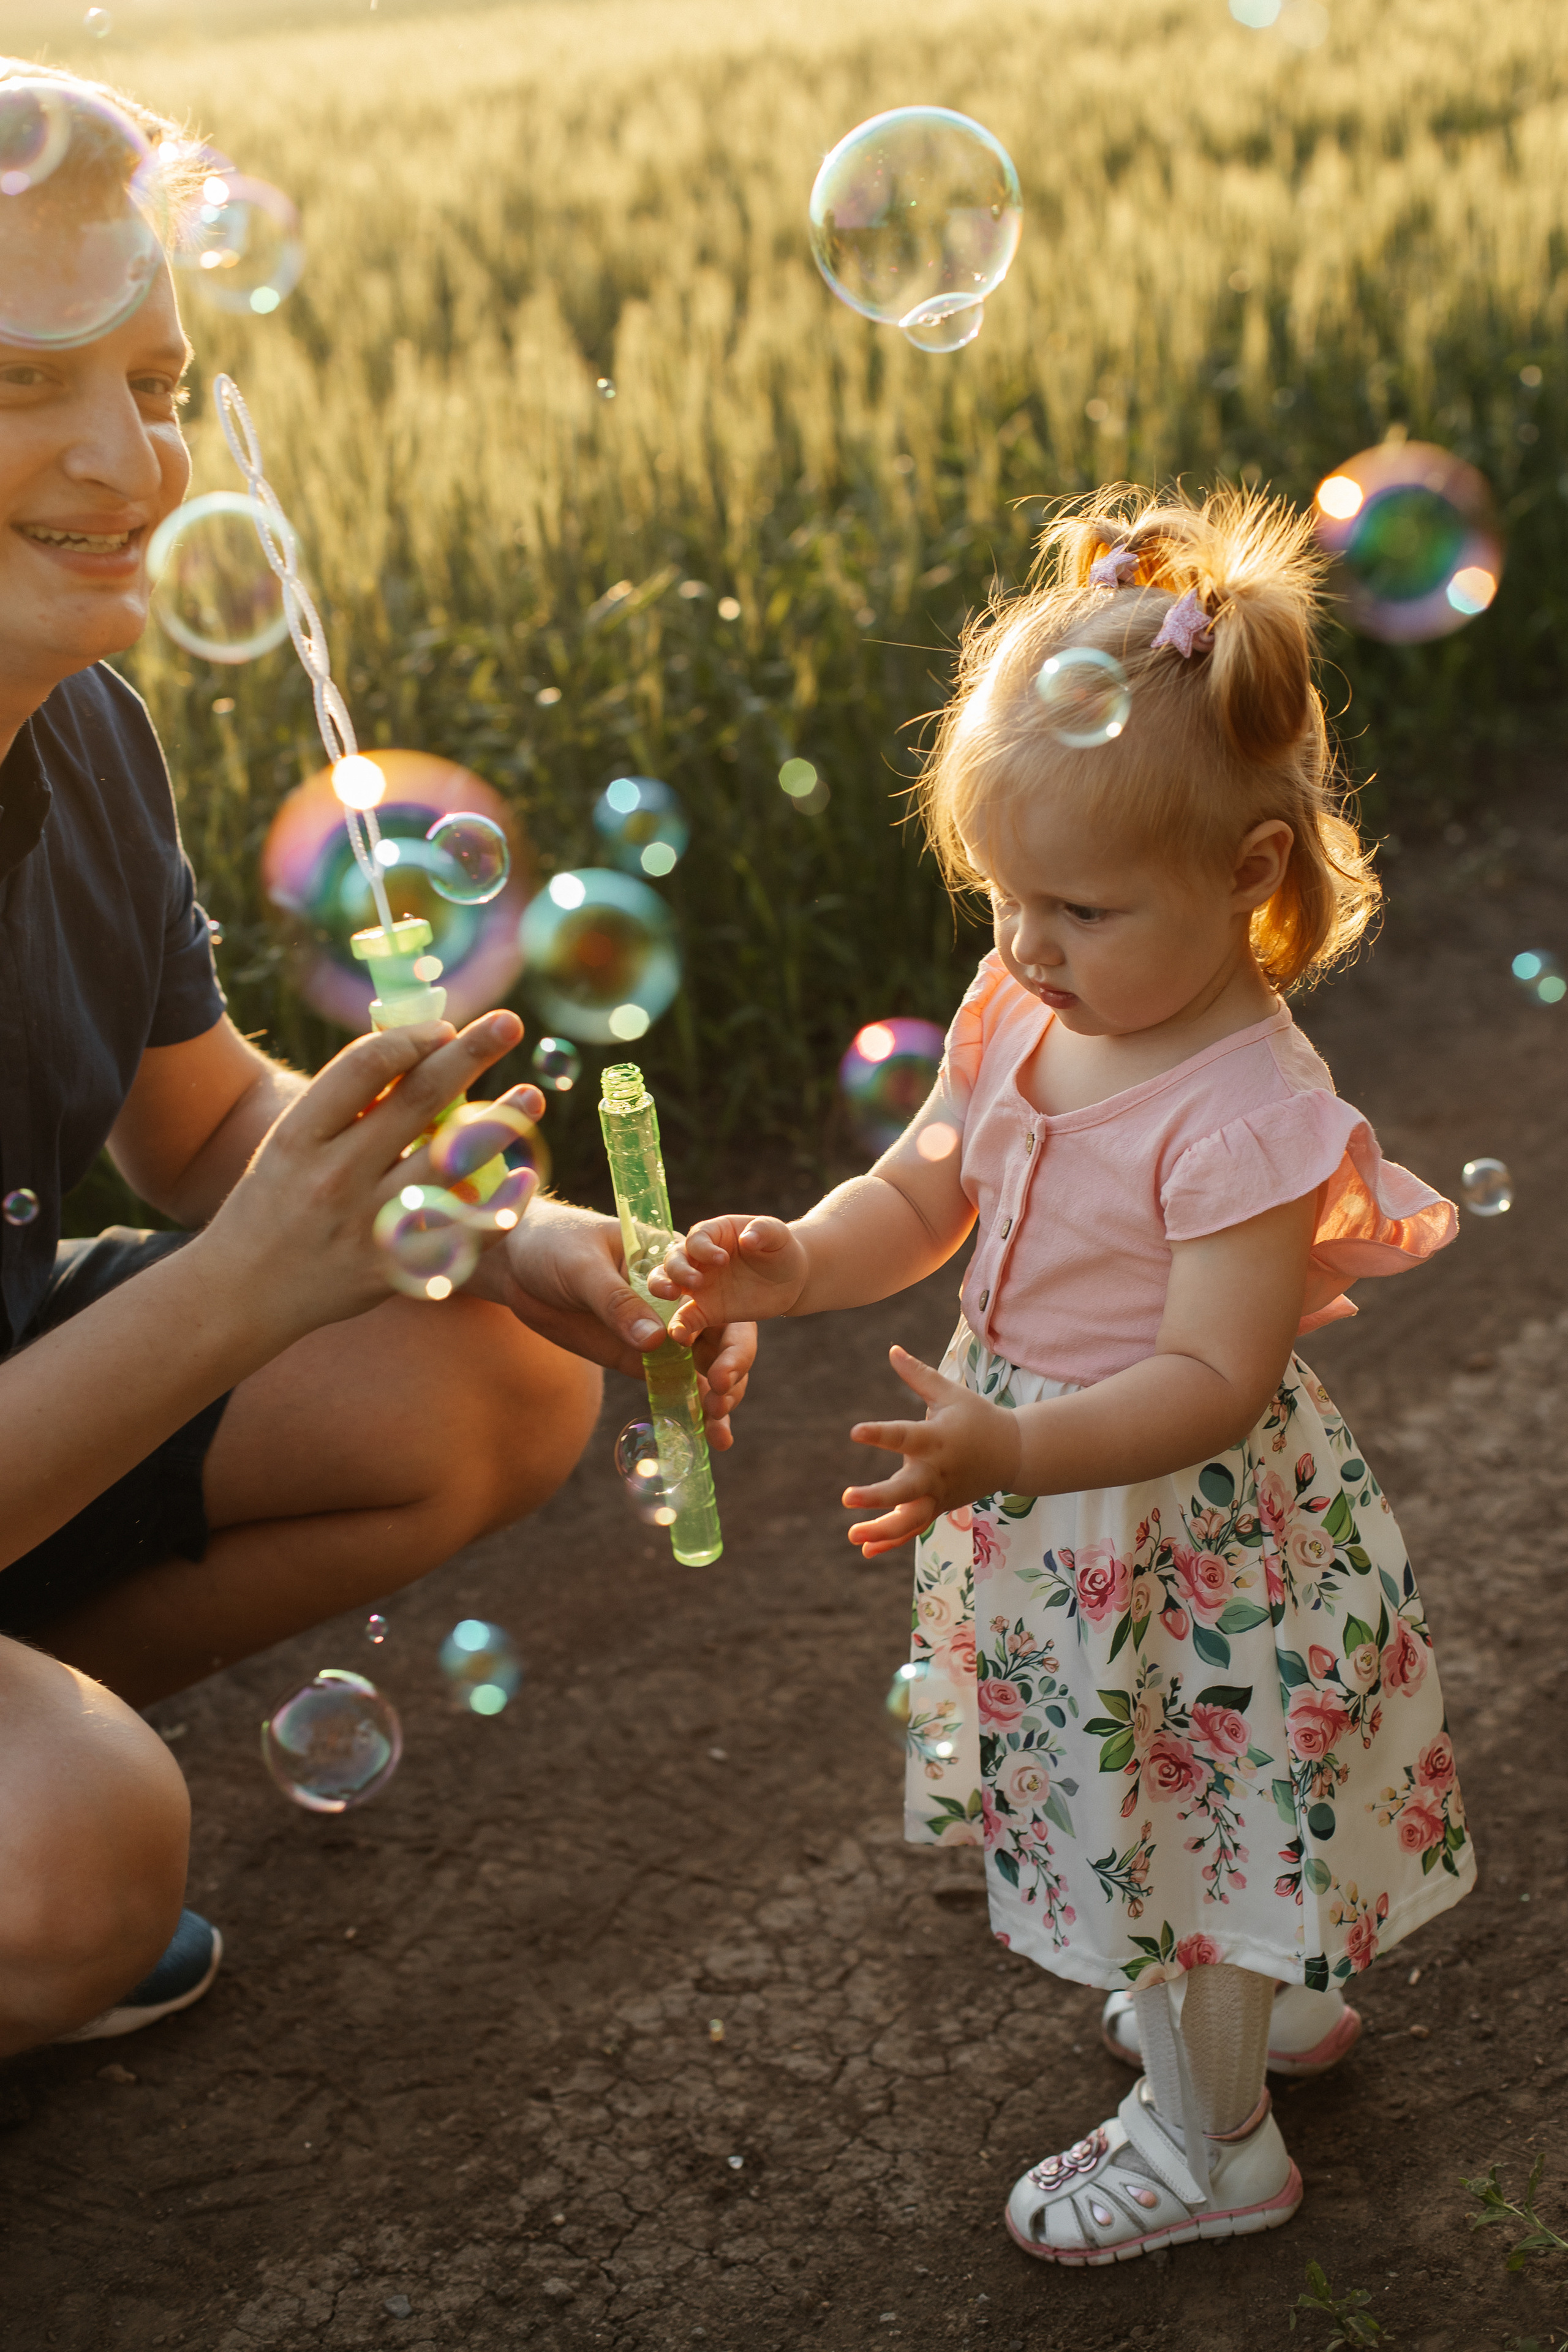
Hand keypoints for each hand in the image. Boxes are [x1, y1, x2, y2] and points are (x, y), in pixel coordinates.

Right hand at [199, 1012, 525, 1342]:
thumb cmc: (274, 1204)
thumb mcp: (290, 1144)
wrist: (242, 1293)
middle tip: (508, 1023)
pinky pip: (462, 1232)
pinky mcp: (393, 1269)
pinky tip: (525, 1175)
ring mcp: (366, 1224)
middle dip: (469, 1055)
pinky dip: (499, 1203)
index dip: (413, 1039)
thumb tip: (412, 1048)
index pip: (365, 1065)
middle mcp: (334, 1175)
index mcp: (301, 1135)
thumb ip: (345, 1105)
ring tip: (532, 1095)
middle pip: (417, 1101)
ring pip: (451, 1163)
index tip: (446, 1028)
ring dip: (498, 1123)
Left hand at [494, 1199, 755, 1447]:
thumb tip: (655, 1341)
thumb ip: (616, 1301)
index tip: (723, 1369)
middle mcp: (678, 1298)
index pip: (719, 1298)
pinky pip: (667, 1384)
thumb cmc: (553, 1245)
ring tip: (719, 1435)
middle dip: (728, 1373)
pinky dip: (684, 1408)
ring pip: (698, 1367)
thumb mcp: (582, 1266)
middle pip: (719, 1338)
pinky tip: (700, 1435)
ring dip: (713, 1399)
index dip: (731, 1335)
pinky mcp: (635, 1356)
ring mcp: (658, 1329)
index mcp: (677, 1262)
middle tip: (721, 1404)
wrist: (515, 1265)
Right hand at [649, 1214, 808, 1345]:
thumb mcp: (777, 1234)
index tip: (723, 1260)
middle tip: (695, 1282)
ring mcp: (699, 1285)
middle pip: (674, 1259)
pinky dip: (678, 1325)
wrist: (789, 1279)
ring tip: (672, 1295)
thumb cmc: (779, 1249)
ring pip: (667, 1283)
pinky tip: (677, 1334)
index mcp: (714, 1234)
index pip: (698, 1237)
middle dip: (678, 1270)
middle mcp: (699, 1258)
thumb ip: (763, 1230)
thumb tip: (747, 1238)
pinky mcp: (705, 1310)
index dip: (705, 1248)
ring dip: (663, 1288)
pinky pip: (686, 1318)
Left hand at [843, 1344, 1022, 1556]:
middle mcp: (936, 1472)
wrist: (1013, 1453)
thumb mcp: (950, 1393)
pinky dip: (891, 1541)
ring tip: (852, 1535)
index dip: (880, 1434)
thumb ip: (918, 1375)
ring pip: (910, 1520)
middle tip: (846, 1497)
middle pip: (905, 1490)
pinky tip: (864, 1549)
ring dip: (882, 1530)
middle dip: (877, 1497)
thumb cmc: (977, 1417)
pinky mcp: (938, 1508)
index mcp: (936, 1439)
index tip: (855, 1431)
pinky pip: (913, 1529)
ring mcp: (938, 1495)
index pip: (904, 1436)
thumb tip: (891, 1349)